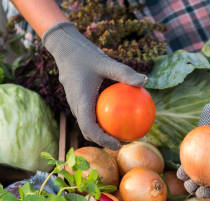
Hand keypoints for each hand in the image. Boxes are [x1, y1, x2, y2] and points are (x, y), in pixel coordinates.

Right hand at [43, 22, 146, 149]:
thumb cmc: (85, 55)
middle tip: (125, 142)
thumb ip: (124, 73)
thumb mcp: (106, 62)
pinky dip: (101, 120)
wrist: (65, 48)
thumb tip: (145, 80)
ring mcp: (76, 104)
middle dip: (105, 141)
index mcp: (81, 102)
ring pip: (88, 125)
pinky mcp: (78, 100)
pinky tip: (118, 114)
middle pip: (89, 132)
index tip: (119, 144)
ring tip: (123, 133)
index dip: (103, 140)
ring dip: (102, 133)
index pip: (90, 128)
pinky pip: (89, 115)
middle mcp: (76, 106)